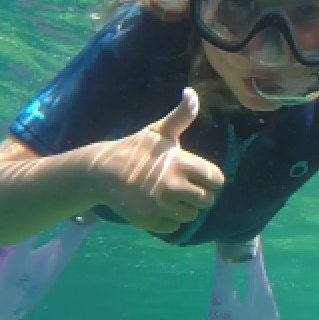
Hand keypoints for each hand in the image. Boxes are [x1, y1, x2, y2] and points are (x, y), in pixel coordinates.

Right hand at [91, 88, 224, 233]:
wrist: (102, 172)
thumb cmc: (136, 149)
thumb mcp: (159, 131)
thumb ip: (181, 116)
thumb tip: (191, 92)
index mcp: (181, 162)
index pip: (216, 179)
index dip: (211, 178)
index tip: (200, 176)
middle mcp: (174, 185)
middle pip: (207, 200)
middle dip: (199, 194)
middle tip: (185, 187)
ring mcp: (161, 206)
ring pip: (192, 215)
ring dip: (185, 208)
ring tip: (170, 196)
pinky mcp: (150, 221)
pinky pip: (175, 227)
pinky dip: (170, 221)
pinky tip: (159, 207)